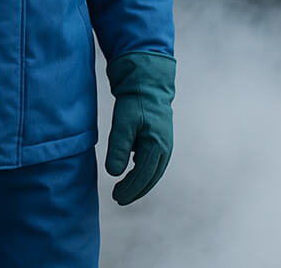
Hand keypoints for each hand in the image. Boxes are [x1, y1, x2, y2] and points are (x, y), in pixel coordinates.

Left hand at [105, 51, 174, 205]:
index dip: (129, 189)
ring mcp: (165, 145)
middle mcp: (165, 149)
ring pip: (153, 172)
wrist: (148, 82)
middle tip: (118, 199)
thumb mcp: (123, 122)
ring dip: (140, 183)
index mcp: (157, 146)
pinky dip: (143, 172)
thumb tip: (114, 173)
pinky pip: (153, 163)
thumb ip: (119, 148)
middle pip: (150, 178)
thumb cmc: (135, 101)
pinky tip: (132, 173)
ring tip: (124, 191)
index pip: (142, 176)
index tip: (116, 197)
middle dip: (135, 190)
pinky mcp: (161, 140)